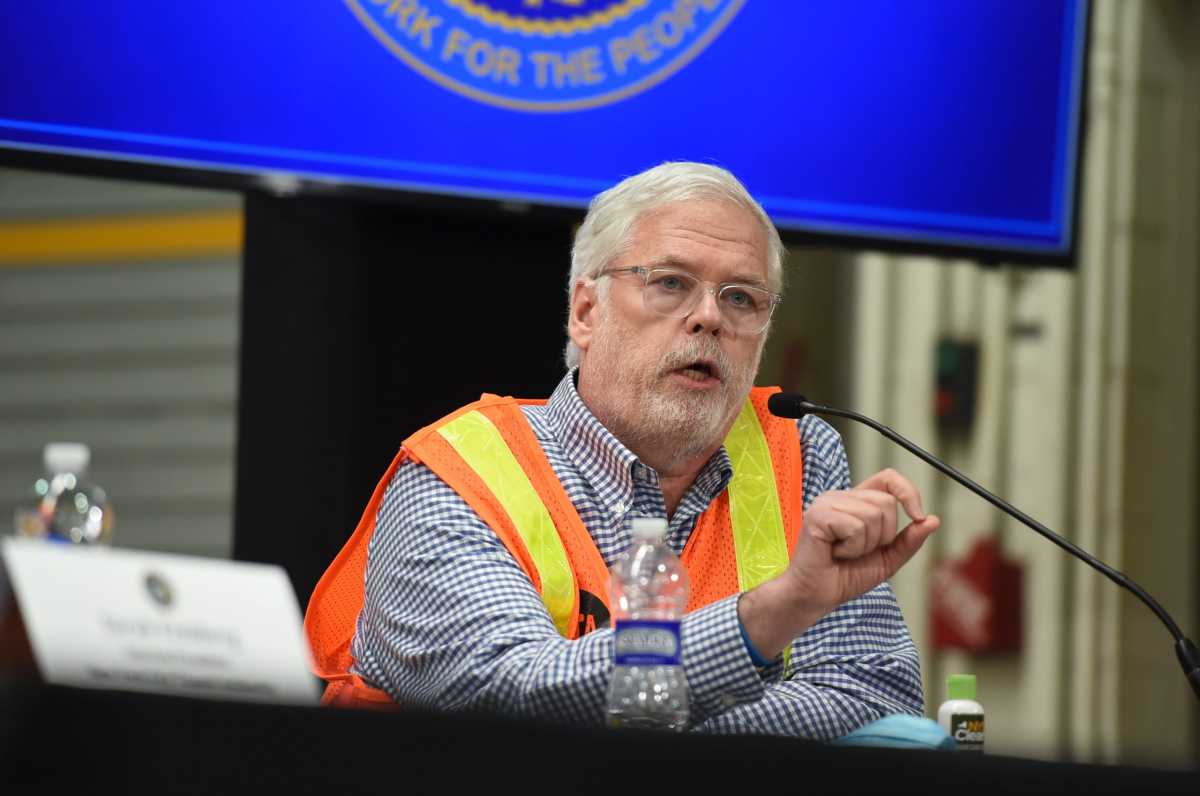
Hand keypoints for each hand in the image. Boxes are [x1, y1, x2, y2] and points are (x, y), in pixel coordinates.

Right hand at [738, 469, 938, 658]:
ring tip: (844, 553)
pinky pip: (855, 527)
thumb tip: (933, 520)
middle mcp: (840, 496)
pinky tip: (834, 553)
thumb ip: (909, 540)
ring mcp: (827, 503)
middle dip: (883, 535)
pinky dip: (852, 548)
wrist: (816, 597)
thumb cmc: (845, 577)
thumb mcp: (887, 559)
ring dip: (865, 545)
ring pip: (873, 515)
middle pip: (886, 502)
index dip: (908, 492)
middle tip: (859, 551)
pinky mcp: (818, 515)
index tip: (917, 516)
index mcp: (855, 501)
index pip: (889, 478)